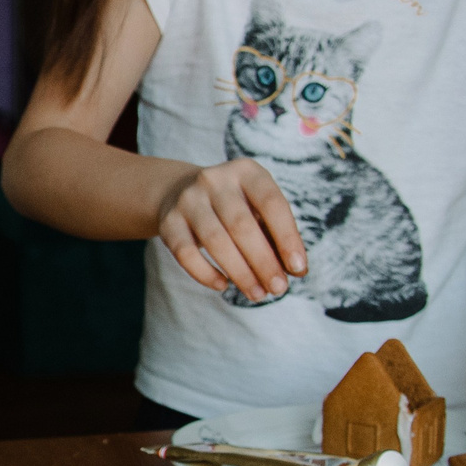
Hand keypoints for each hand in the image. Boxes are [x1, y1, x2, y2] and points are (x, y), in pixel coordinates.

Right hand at [155, 158, 306, 302]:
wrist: (180, 191)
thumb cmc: (235, 206)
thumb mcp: (258, 208)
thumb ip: (278, 235)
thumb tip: (296, 270)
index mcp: (246, 171)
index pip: (272, 204)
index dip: (287, 238)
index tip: (298, 268)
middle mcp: (214, 180)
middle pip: (242, 225)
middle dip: (263, 262)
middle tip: (278, 289)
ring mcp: (188, 199)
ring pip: (215, 241)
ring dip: (240, 272)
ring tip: (257, 294)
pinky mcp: (168, 221)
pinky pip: (185, 253)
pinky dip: (205, 274)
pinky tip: (223, 285)